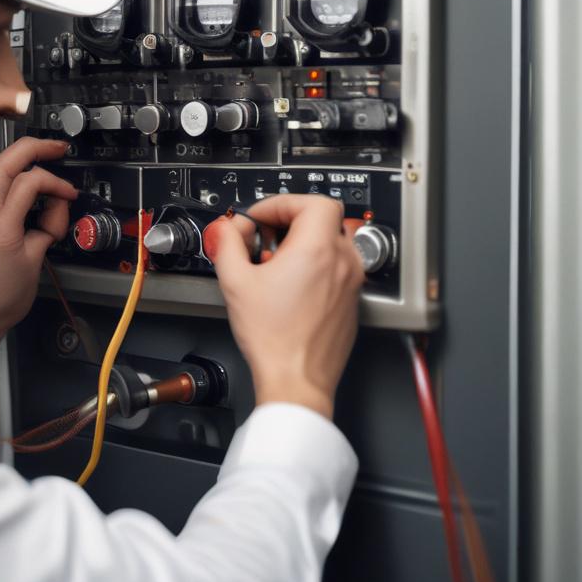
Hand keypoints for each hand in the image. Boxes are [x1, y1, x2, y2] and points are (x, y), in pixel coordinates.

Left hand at [0, 137, 76, 387]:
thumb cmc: (3, 297)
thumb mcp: (35, 257)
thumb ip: (48, 223)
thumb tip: (58, 201)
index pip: (28, 183)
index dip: (54, 183)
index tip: (68, 192)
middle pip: (4, 162)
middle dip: (34, 149)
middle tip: (57, 147)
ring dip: (21, 162)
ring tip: (45, 170)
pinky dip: (10, 180)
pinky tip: (26, 188)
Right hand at [204, 195, 363, 418]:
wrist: (296, 379)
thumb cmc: (273, 339)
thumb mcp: (235, 282)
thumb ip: (229, 244)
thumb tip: (229, 229)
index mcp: (317, 250)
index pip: (312, 201)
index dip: (281, 203)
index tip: (261, 217)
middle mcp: (342, 262)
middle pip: (325, 217)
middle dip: (292, 219)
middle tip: (267, 234)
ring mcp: (351, 282)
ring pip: (334, 240)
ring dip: (306, 240)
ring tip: (279, 260)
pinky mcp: (352, 300)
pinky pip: (339, 266)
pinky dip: (318, 263)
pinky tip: (292, 283)